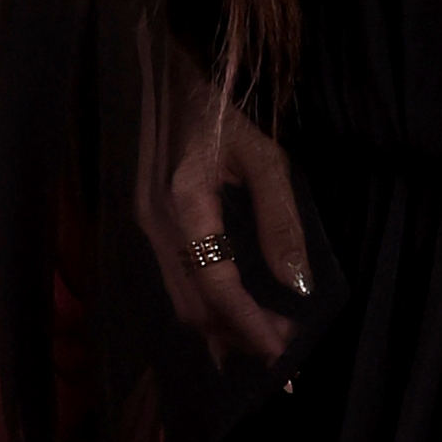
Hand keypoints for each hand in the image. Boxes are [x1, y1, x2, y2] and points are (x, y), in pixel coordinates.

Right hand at [143, 73, 315, 379]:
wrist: (159, 82)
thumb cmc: (218, 113)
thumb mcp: (264, 156)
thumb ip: (281, 220)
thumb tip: (298, 285)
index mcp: (183, 203)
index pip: (216, 283)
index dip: (249, 324)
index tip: (283, 352)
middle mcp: (154, 225)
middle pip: (194, 306)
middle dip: (239, 338)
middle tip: (286, 359)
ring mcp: (144, 229)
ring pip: (181, 303)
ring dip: (223, 331)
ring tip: (267, 345)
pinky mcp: (146, 231)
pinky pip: (174, 285)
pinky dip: (206, 312)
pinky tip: (232, 325)